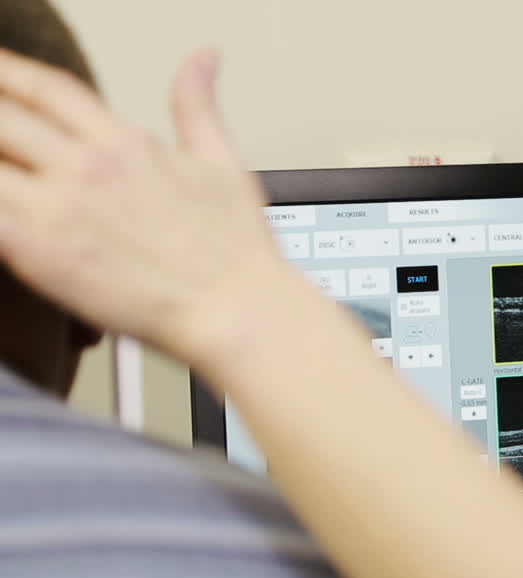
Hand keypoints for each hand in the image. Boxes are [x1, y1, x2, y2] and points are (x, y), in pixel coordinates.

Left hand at [0, 47, 289, 361]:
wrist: (236, 309)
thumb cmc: (236, 251)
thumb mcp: (223, 163)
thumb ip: (197, 106)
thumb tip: (203, 60)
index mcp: (125, 143)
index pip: (48, 89)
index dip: (11, 74)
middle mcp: (86, 168)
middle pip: (4, 119)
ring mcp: (58, 211)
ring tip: (3, 176)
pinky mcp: (39, 256)